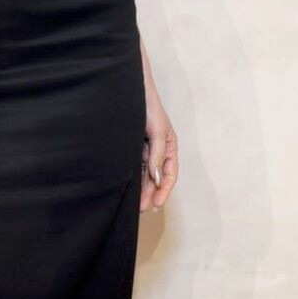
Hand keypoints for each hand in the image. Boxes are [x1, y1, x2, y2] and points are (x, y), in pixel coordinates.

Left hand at [139, 68, 177, 212]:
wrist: (129, 89)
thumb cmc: (147, 106)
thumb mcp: (156, 131)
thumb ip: (158, 154)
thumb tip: (156, 178)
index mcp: (169, 146)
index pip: (170, 174)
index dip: (164, 191)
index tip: (155, 205)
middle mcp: (158, 149)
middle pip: (156, 177)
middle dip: (150, 194)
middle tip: (141, 209)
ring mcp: (144, 148)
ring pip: (144, 174)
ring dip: (141, 189)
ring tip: (134, 204)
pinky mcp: (132, 146)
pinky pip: (134, 165)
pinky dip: (132, 177)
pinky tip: (127, 188)